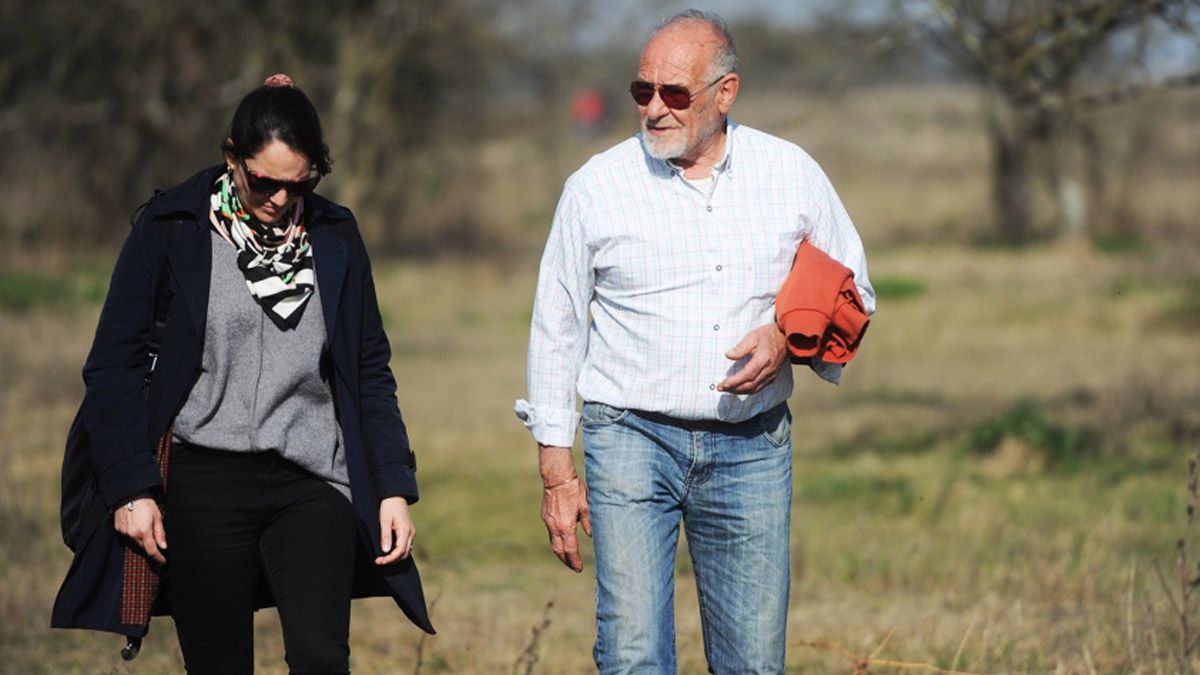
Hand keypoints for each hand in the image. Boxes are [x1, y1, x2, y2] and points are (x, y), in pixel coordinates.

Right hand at [113, 497, 166, 563]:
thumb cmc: (145, 503)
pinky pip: (128, 539)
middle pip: (143, 549)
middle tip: (159, 552)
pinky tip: (139, 533)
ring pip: (135, 545)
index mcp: (143, 532)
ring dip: (142, 545)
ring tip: (149, 540)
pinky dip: (134, 539)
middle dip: (151, 551)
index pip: (152, 551)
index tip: (163, 561)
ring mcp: (124, 533)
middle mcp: (132, 535)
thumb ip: (160, 533)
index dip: (158, 558)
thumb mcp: (157, 517)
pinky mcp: (118, 530)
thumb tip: (164, 546)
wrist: (129, 494)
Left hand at [375, 496, 413, 564]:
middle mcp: (410, 533)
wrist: (395, 496)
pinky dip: (397, 552)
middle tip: (379, 561)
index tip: (379, 561)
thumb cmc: (389, 506)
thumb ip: (385, 536)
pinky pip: (405, 546)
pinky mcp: (408, 532)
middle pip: (404, 554)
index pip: (399, 551)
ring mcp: (411, 533)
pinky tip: (388, 551)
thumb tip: (385, 551)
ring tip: (382, 558)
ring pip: (405, 551)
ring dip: (395, 557)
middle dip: (392, 560)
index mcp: (405, 531)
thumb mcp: (384, 520)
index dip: (390, 559)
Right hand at [538, 445, 591, 572]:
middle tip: (574, 567)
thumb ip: (589, 522)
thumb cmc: (574, 490)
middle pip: (558, 551)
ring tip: (568, 558)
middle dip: (566, 561)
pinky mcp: (545, 516)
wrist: (557, 478)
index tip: (579, 568)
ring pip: (553, 543)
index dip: (575, 561)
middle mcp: (555, 527)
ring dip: (560, 552)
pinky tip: (563, 540)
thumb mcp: (586, 506)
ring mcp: (548, 522)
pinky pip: (551, 533)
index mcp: (566, 526)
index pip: (570, 550)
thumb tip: (591, 535)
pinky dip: (557, 540)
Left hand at [717, 322, 787, 393]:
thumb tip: (728, 355)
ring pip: (754, 389)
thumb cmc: (769, 335)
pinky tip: (739, 388)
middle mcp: (769, 370)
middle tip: (720, 388)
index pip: (747, 375)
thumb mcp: (753, 336)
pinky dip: (747, 390)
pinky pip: (759, 388)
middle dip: (734, 389)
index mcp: (764, 359)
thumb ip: (741, 347)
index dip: (734, 381)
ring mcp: (771, 375)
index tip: (723, 384)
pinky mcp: (772, 377)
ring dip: (739, 391)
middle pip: (750, 385)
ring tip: (727, 389)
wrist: (785, 338)